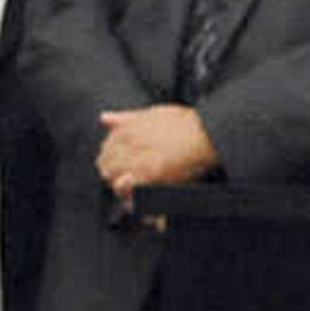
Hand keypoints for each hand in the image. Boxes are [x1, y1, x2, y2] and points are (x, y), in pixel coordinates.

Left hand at [94, 104, 219, 203]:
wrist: (205, 133)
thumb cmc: (184, 123)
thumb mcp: (152, 113)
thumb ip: (125, 117)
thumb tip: (104, 118)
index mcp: (127, 129)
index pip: (106, 148)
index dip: (112, 159)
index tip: (120, 165)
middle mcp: (128, 143)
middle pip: (105, 164)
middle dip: (112, 173)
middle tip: (127, 180)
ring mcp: (137, 159)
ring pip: (112, 177)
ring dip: (119, 184)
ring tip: (132, 191)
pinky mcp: (148, 174)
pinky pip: (126, 187)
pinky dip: (128, 194)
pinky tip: (135, 198)